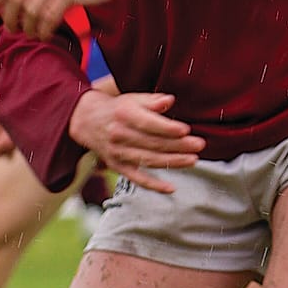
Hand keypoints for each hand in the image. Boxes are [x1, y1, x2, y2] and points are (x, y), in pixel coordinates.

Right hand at [70, 87, 201, 192]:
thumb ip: (152, 100)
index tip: (186, 130)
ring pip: (148, 160)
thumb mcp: (133, 98)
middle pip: (152, 143)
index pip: (148, 123)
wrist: (87, 121)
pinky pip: (137, 179)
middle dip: (178, 145)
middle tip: (200, 145)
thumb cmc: (118, 108)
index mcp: (124, 115)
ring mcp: (118, 153)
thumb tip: (170, 100)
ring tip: (193, 160)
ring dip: (172, 162)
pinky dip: (153, 185)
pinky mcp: (117, 166)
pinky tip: (170, 188)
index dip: (167, 128)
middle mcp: (119, 135)